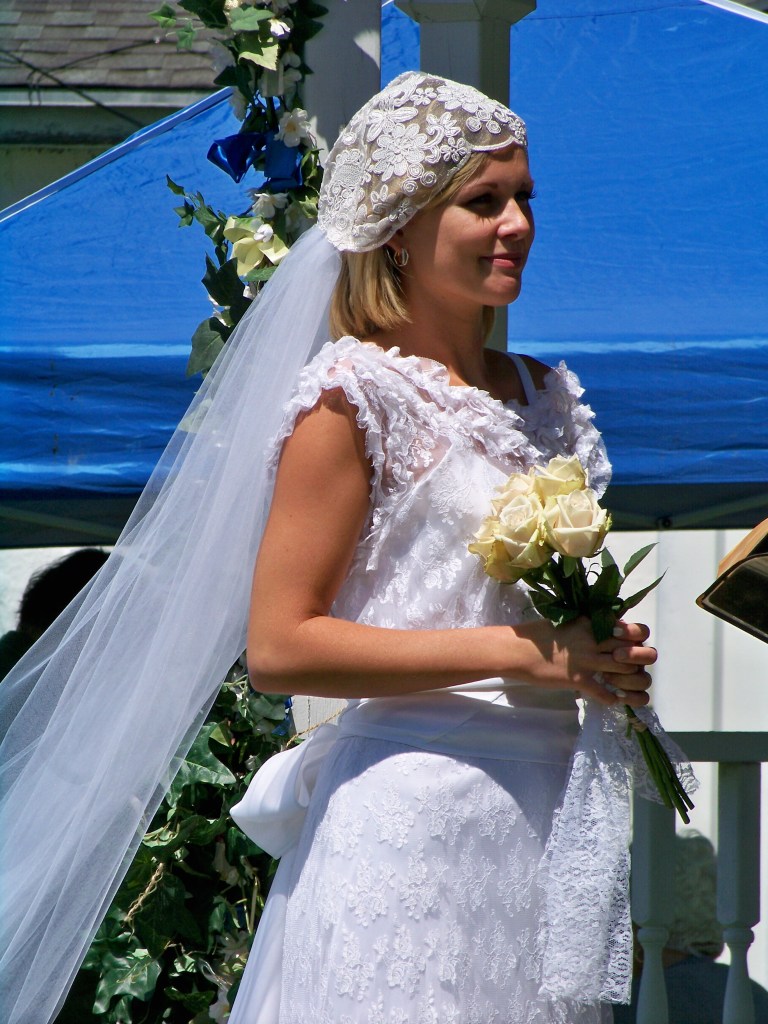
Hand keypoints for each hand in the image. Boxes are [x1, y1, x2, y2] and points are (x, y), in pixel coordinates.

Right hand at [514, 617, 655, 706]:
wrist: (519, 649)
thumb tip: (606, 628)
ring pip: (624, 671)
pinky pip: (604, 693)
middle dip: (640, 661)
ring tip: (624, 684)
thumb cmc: (540, 634)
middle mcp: (594, 640)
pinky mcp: (578, 679)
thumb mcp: (569, 621)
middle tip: (632, 667)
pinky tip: (611, 699)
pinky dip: (612, 699)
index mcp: (593, 624)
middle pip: (633, 651)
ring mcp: (587, 660)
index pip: (631, 630)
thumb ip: (589, 625)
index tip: (631, 644)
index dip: (638, 638)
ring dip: (629, 680)